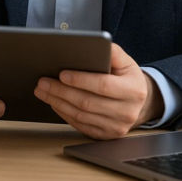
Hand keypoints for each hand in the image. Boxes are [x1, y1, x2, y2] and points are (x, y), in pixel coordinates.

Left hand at [33, 43, 162, 139]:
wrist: (139, 102)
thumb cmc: (127, 78)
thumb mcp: (126, 62)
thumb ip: (113, 52)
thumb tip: (96, 45)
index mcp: (134, 90)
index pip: (102, 85)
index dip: (80, 80)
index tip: (62, 74)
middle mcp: (128, 112)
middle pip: (87, 102)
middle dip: (61, 91)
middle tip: (43, 82)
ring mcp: (117, 127)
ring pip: (81, 116)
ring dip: (58, 103)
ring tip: (43, 91)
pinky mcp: (106, 136)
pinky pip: (80, 125)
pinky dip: (64, 114)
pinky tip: (54, 103)